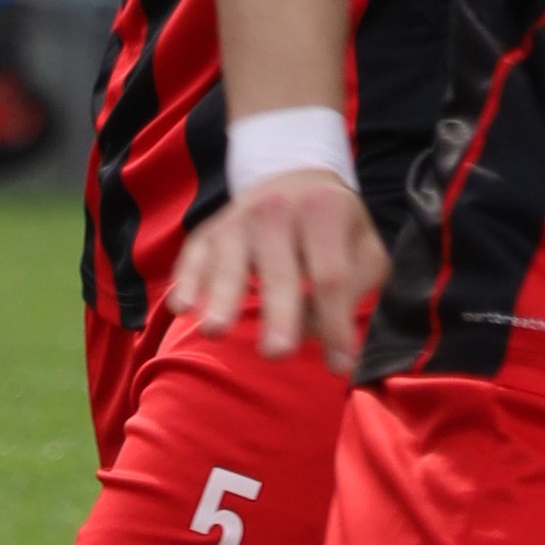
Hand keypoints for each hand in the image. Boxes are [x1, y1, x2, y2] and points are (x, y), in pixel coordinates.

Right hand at [170, 170, 388, 375]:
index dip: (335, 322)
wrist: (293, 179)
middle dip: (280, 314)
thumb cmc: (334, 229)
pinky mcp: (207, 231)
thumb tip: (327, 340)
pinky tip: (182, 307)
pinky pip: (194, 257)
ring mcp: (237, 219)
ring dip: (222, 298)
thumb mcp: (362, 247)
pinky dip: (188, 281)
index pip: (331, 276)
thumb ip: (353, 288)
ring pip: (230, 262)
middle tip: (278, 353)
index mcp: (325, 210)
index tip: (340, 365)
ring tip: (215, 331)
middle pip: (280, 271)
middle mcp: (277, 210)